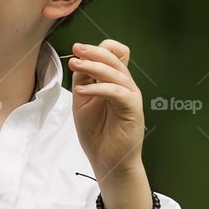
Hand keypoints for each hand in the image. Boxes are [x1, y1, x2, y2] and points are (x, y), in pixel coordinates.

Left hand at [69, 39, 144, 180]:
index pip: (115, 54)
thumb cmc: (96, 132)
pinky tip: (82, 90)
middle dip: (93, 52)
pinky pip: (118, 92)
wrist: (106, 160)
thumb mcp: (83, 100)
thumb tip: (79, 60)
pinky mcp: (133, 109)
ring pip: (116, 73)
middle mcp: (125, 86)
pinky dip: (98, 87)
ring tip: (75, 66)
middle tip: (76, 50)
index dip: (98, 49)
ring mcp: (131, 97)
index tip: (77, 50)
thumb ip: (83, 80)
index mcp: (115, 82)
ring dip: (93, 67)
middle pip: (115, 58)